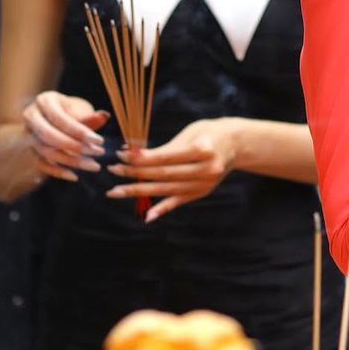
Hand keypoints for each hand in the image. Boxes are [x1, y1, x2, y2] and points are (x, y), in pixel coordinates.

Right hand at [22, 91, 107, 182]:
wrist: (56, 116)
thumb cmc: (72, 109)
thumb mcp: (81, 108)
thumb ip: (89, 116)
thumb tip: (104, 116)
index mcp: (44, 100)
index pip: (60, 119)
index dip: (80, 131)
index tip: (100, 141)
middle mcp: (31, 116)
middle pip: (49, 137)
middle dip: (75, 147)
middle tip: (98, 153)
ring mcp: (28, 134)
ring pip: (46, 152)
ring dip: (71, 161)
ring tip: (94, 166)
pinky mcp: (31, 149)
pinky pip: (41, 164)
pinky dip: (57, 172)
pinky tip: (74, 176)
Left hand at [106, 118, 240, 221]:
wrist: (235, 144)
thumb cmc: (207, 133)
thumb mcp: (189, 133)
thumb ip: (165, 148)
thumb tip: (132, 154)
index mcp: (202, 149)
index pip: (164, 157)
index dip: (141, 158)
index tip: (120, 155)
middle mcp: (205, 169)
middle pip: (163, 174)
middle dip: (135, 173)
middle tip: (113, 170)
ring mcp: (205, 184)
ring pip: (166, 189)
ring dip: (139, 191)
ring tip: (116, 191)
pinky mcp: (202, 193)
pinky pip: (178, 202)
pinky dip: (162, 209)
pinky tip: (147, 216)